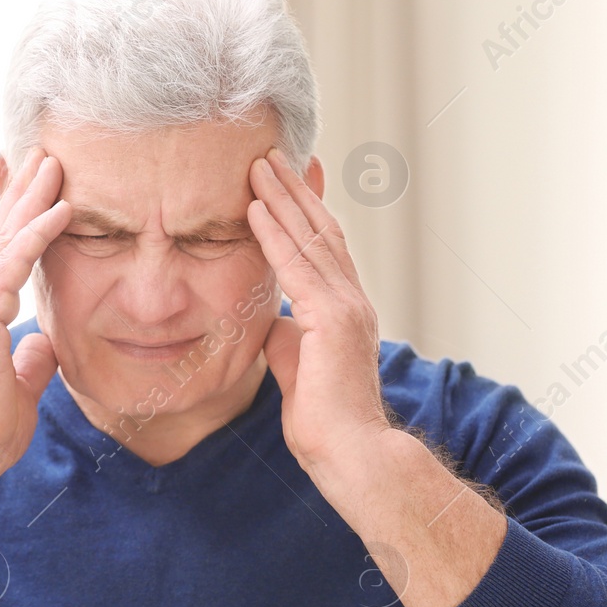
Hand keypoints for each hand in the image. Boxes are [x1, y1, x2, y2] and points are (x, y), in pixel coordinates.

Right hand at [0, 147, 71, 483]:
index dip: (17, 222)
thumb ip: (30, 361)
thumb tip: (43, 342)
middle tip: (43, 156)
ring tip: (54, 163)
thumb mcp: (19, 390)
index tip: (35, 191)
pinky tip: (62, 209)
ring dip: (32, 199)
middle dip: (22, 195)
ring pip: (5, 239)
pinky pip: (15, 262)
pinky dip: (39, 233)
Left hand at [247, 147, 390, 475]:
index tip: (286, 178)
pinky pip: (296, 265)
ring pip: (310, 238)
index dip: (305, 210)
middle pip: (321, 230)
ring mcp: (346, 306)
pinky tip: (255, 207)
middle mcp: (352, 299)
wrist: (350, 453)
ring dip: (281, 198)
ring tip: (257, 164)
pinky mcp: (331, 319)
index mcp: (346, 310)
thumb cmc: (324, 422)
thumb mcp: (298, 366)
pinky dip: (274, 233)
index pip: (325, 247)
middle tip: (270, 153)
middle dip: (293, 190)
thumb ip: (288, 336)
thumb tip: (271, 319)